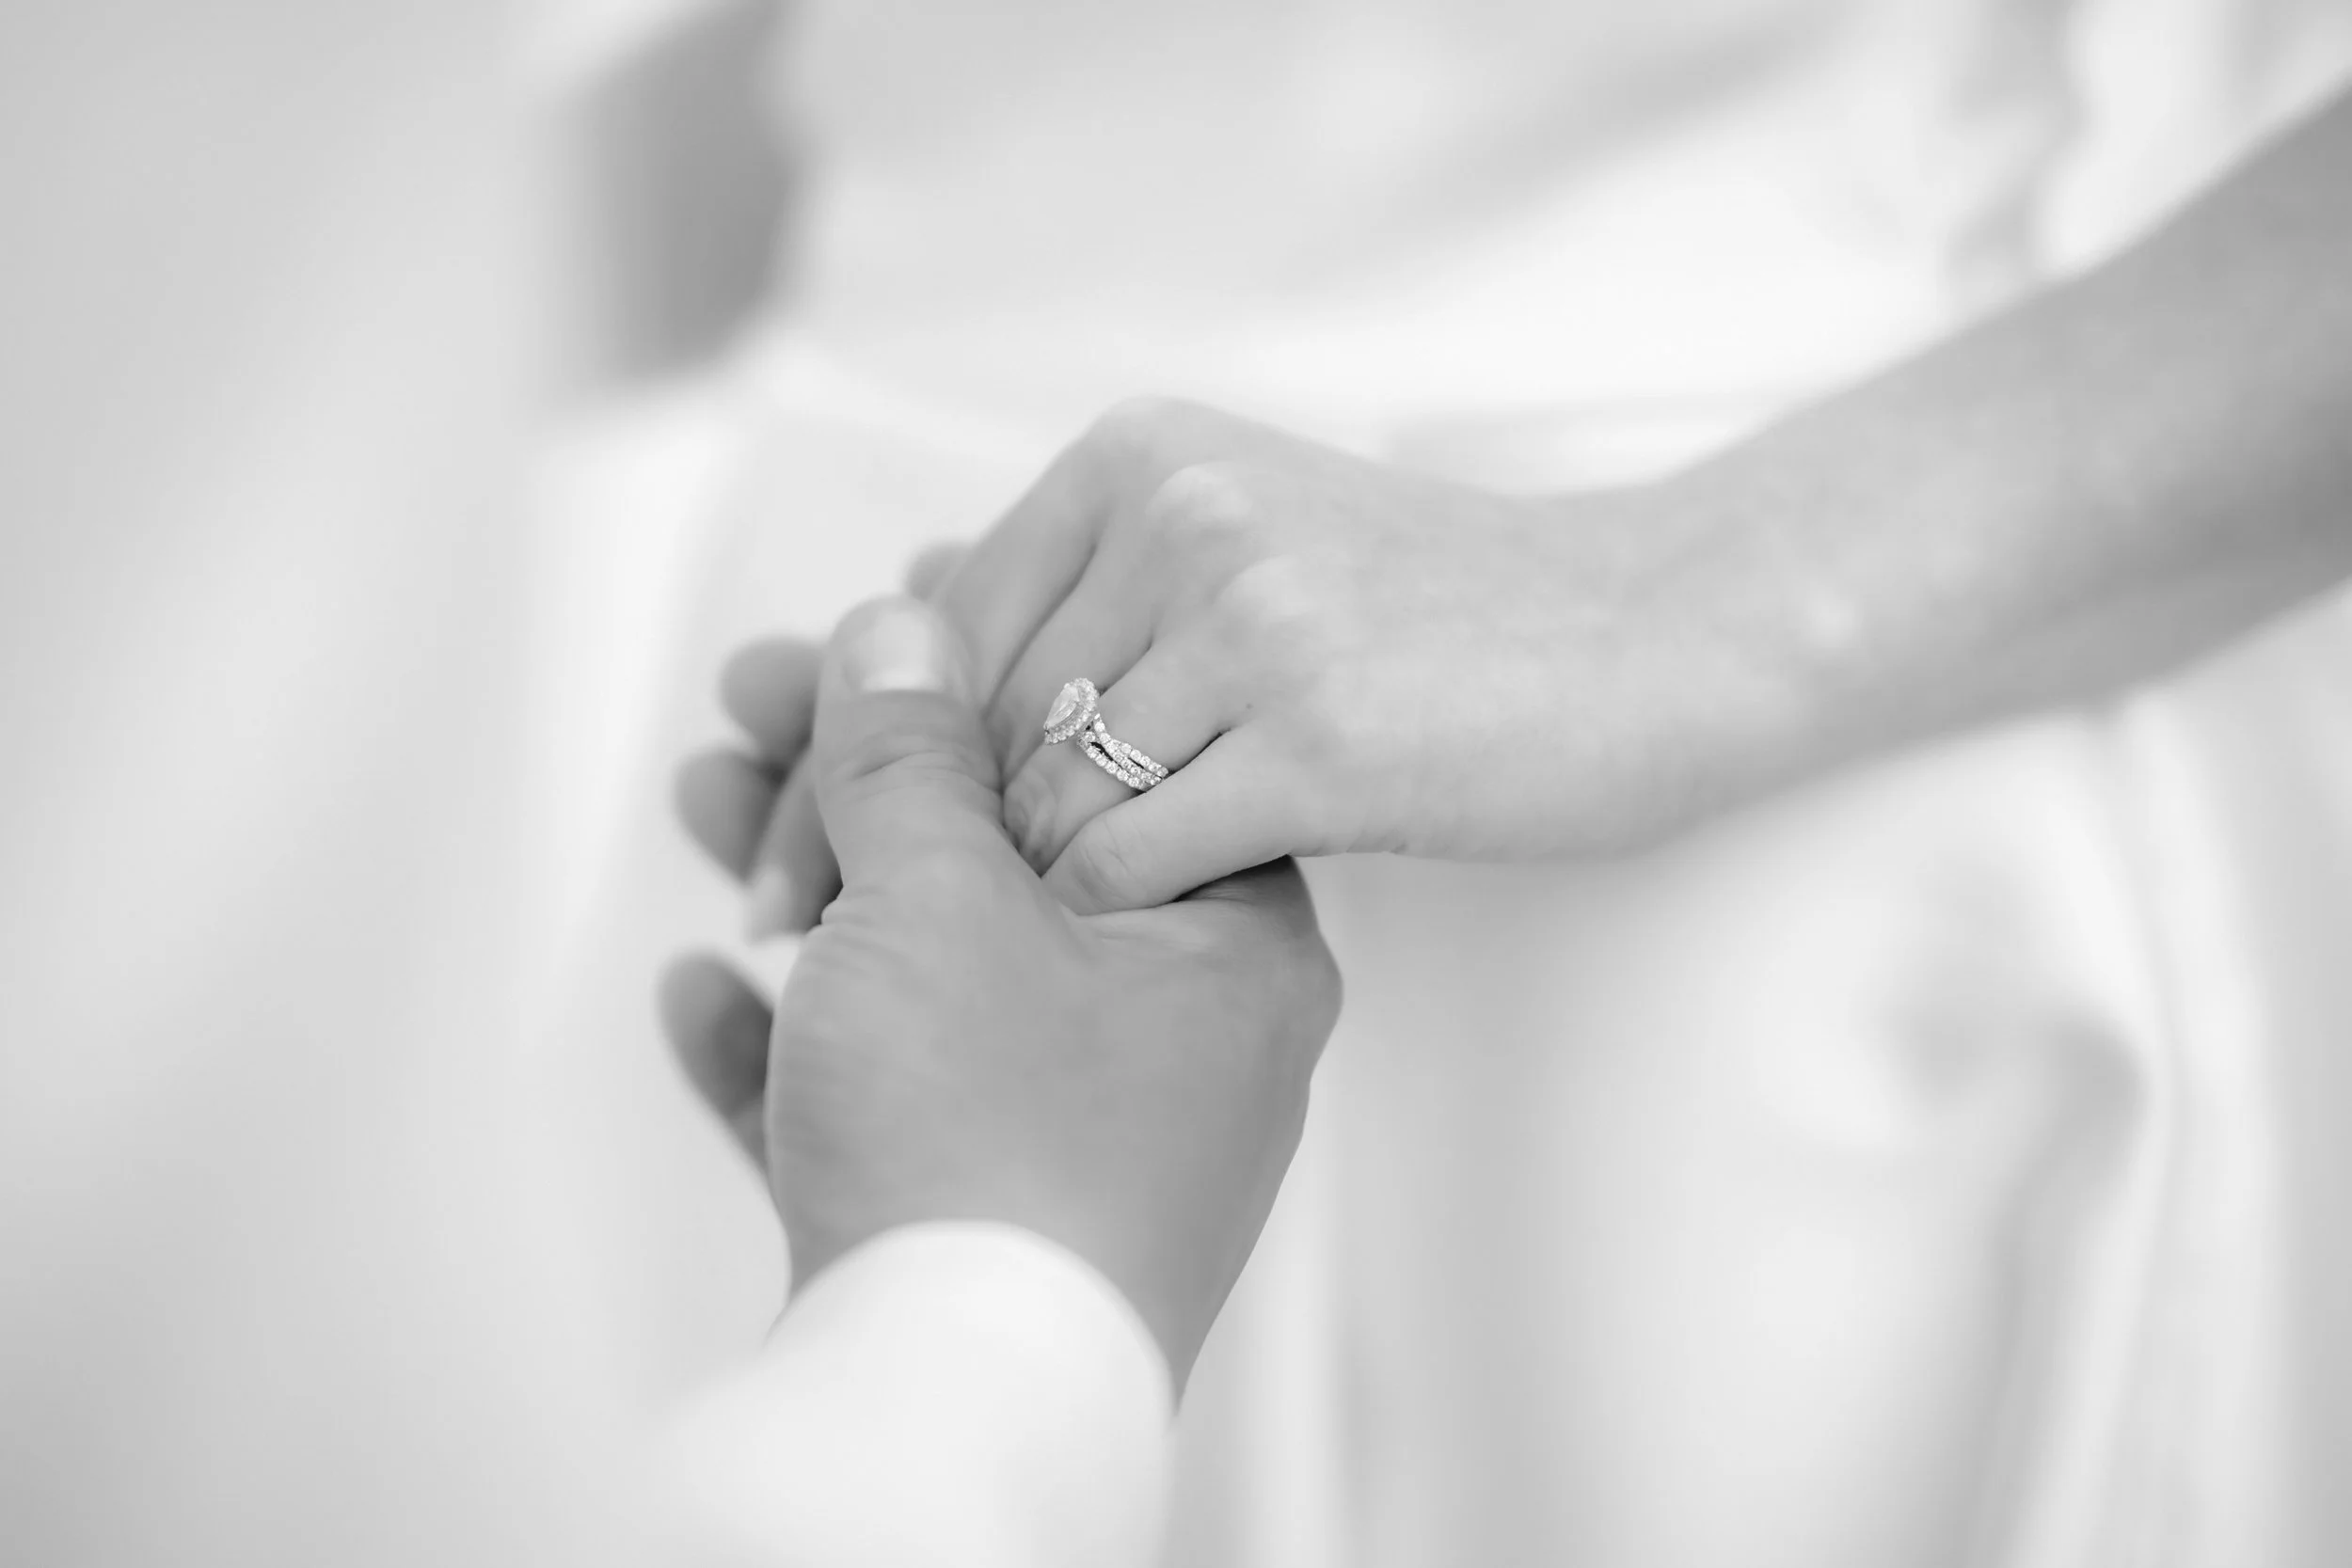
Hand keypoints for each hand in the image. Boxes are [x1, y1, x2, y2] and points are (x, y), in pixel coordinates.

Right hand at [664, 596, 1342, 1388]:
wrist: (947, 1411)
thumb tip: (900, 634)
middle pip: (1010, 856)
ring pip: (930, 971)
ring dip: (808, 889)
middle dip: (863, 777)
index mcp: (1229, 946)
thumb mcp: (942, 903)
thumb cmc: (996, 1157)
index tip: (903, 601)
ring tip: (706, 804)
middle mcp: (1176, 1043)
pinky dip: (793, 1044)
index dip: (999, 666)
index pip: (1122, 755)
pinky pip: (883, 1099)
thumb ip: (912, 759)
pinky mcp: (978, 1223)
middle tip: (765, 696)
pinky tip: (702, 993)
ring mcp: (1078, 1140)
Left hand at [734, 398, 1799, 928]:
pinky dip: (1092, 923)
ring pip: (1036, 795)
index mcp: (1139, 456)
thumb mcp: (1249, 542)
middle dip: (868, 839)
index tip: (783, 847)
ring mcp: (1252, 621)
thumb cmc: (1439, 613)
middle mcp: (1178, 515)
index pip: (935, 624)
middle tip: (799, 933)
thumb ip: (1092, 592)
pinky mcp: (1321, 739)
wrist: (1647, 632)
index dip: (847, 750)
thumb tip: (897, 668)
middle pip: (963, 714)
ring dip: (989, 900)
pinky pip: (1129, 858)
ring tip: (946, 973)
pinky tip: (1097, 968)